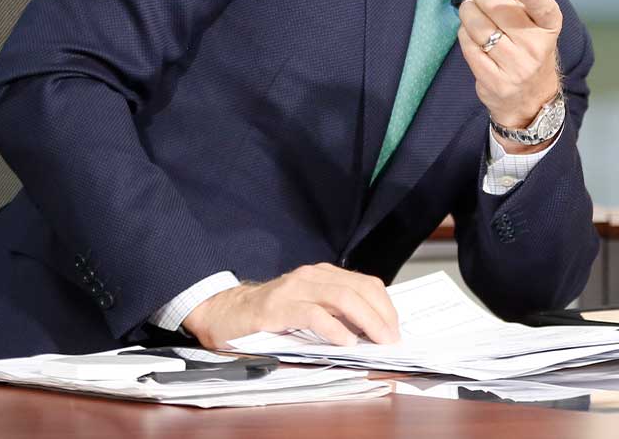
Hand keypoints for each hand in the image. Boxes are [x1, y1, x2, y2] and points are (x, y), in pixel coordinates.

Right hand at [181, 263, 399, 348]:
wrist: (222, 313)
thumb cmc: (269, 315)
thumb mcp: (307, 308)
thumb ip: (334, 313)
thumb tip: (371, 332)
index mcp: (322, 275)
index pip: (366, 284)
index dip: (385, 306)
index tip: (395, 329)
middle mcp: (311, 277)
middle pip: (359, 290)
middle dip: (381, 315)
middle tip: (392, 339)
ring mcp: (294, 290)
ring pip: (342, 298)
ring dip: (366, 321)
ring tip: (377, 341)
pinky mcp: (276, 308)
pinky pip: (312, 314)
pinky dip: (333, 328)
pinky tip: (345, 342)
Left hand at [456, 0, 562, 136]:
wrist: (531, 97)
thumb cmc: (527, 44)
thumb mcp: (529, 14)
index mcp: (549, 26)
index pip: (545, 8)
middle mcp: (536, 47)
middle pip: (499, 9)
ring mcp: (516, 67)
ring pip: (478, 26)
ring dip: (467, 11)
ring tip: (470, 8)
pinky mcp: (495, 81)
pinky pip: (468, 46)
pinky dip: (464, 33)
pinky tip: (470, 32)